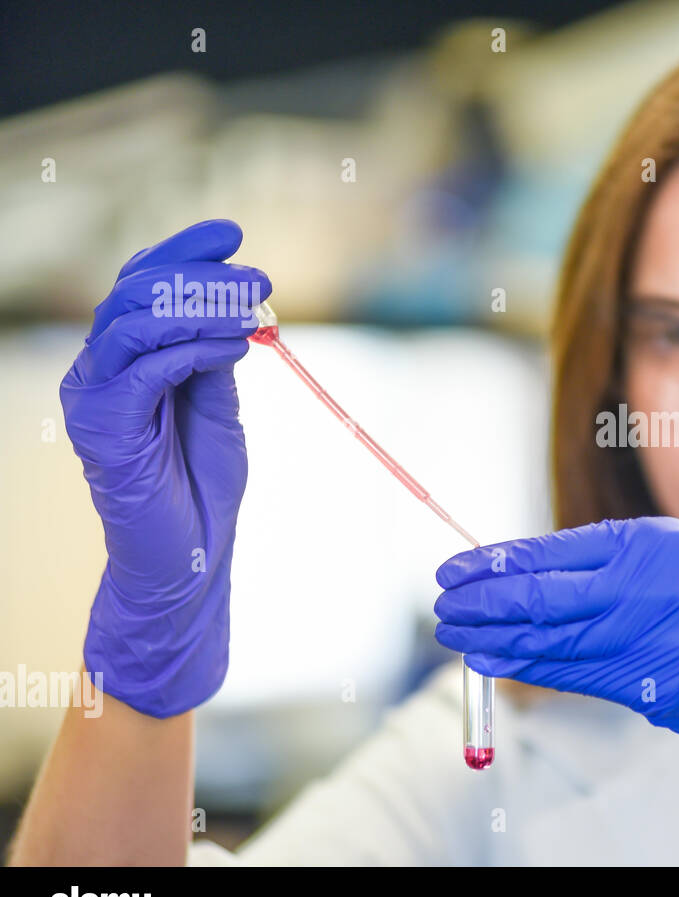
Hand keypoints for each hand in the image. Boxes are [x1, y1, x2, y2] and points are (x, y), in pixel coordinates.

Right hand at [60, 219, 268, 717]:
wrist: (189, 558)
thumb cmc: (202, 486)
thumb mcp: (219, 406)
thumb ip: (215, 357)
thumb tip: (237, 306)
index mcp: (128, 360)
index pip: (142, 284)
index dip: (184, 252)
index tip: (233, 234)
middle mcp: (102, 371)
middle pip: (135, 292)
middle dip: (200, 276)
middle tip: (260, 277)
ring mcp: (95, 398)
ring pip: (132, 322)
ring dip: (199, 307)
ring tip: (253, 310)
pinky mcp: (104, 428)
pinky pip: (144, 370)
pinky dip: (191, 350)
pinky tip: (233, 347)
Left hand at [434, 516, 678, 843]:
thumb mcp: (653, 562)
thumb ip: (588, 567)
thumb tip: (504, 574)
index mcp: (649, 541)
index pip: (553, 552)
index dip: (496, 564)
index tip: (452, 570)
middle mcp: (653, 584)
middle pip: (547, 596)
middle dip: (485, 602)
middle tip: (442, 605)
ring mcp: (657, 635)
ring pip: (554, 640)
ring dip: (496, 639)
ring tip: (457, 636)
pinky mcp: (655, 681)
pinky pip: (575, 674)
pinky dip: (528, 668)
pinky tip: (493, 661)